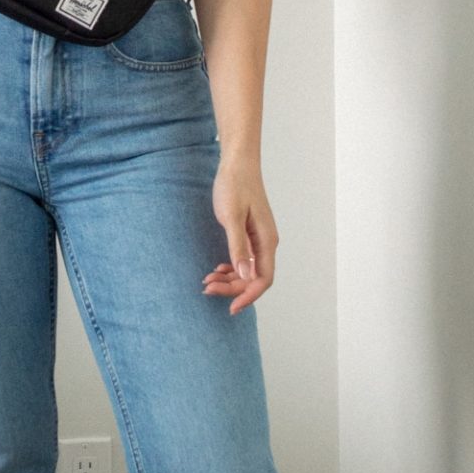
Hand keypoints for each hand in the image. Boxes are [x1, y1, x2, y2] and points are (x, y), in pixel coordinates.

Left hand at [202, 158, 277, 313]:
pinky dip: (230, 268)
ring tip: (207, 281)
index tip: (231, 308)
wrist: (237, 163)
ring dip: (229, 280)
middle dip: (232, 288)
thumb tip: (246, 275)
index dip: (249, 296)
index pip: (264, 279)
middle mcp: (266, 243)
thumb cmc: (234, 186)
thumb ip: (239, 247)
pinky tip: (216, 269)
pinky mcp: (250, 234)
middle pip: (254, 278)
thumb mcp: (232, 217)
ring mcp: (259, 239)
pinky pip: (244, 260)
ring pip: (248, 271)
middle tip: (207, 289)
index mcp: (266, 241)